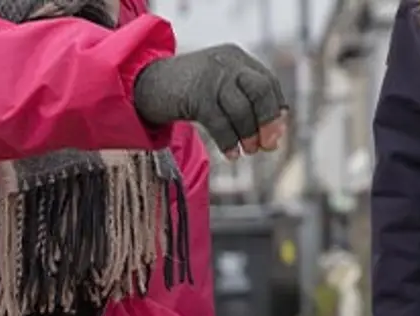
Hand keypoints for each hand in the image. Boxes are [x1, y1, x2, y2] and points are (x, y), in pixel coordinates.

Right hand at [132, 43, 287, 160]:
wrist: (145, 84)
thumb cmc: (187, 92)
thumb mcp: (218, 89)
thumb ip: (244, 104)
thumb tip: (274, 136)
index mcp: (237, 58)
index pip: (268, 83)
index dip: (275, 110)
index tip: (275, 135)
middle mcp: (227, 62)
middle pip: (261, 89)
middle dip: (268, 120)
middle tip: (268, 145)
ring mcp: (211, 76)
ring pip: (241, 109)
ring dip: (248, 134)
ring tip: (247, 151)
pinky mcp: (195, 94)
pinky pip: (220, 122)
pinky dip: (228, 141)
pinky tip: (231, 154)